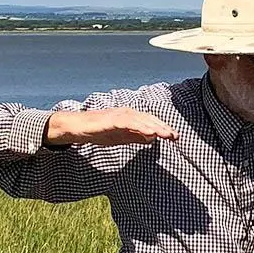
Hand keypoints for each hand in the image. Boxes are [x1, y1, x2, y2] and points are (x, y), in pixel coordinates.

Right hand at [44, 107, 177, 146]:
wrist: (78, 128)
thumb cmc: (100, 131)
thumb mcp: (121, 137)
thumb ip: (136, 137)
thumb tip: (152, 139)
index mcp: (131, 117)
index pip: (150, 121)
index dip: (163, 128)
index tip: (174, 137)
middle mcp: (127, 113)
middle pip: (149, 119)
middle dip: (163, 127)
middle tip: (175, 136)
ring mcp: (120, 115)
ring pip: (141, 120)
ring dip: (155, 127)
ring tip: (166, 134)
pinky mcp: (112, 119)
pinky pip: (129, 123)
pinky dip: (140, 127)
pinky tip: (149, 133)